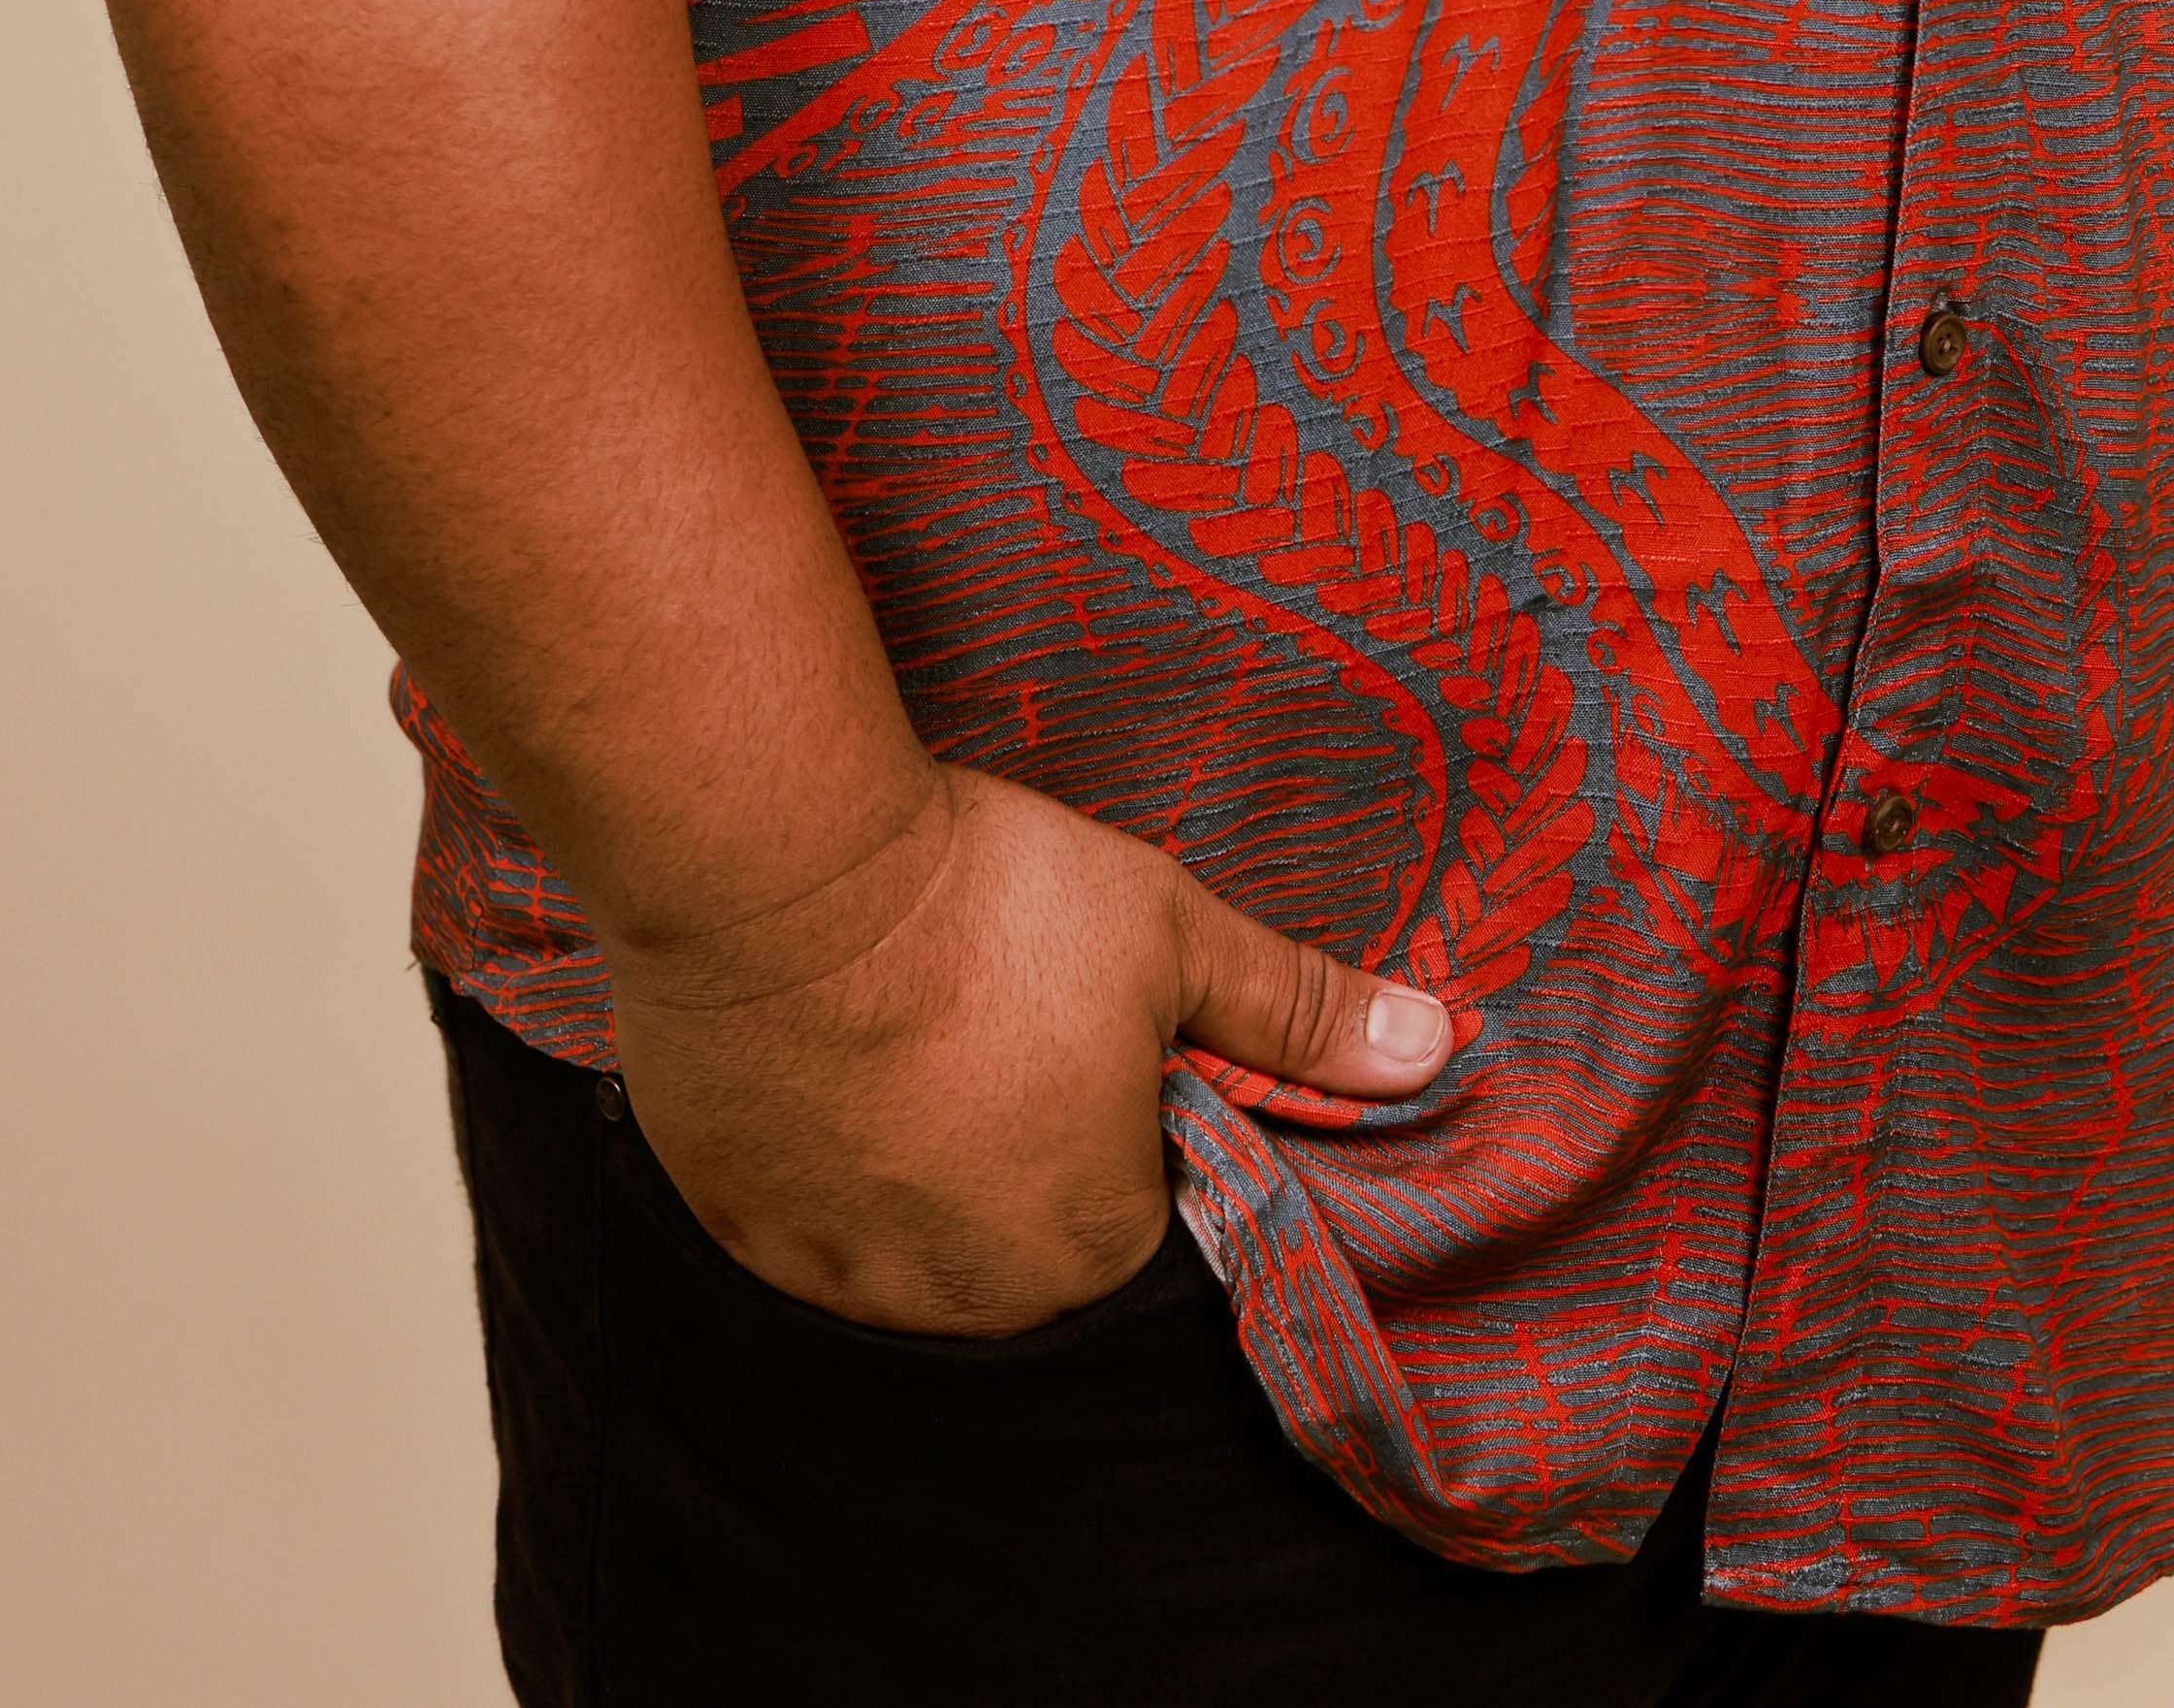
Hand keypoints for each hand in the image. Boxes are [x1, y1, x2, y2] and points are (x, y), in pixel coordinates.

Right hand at [598, 764, 1450, 1334]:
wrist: (780, 872)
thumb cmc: (991, 903)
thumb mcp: (1172, 933)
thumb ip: (1296, 1011)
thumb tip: (1433, 1047)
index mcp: (1085, 1248)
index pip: (1138, 1216)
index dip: (1124, 1122)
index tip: (1090, 1040)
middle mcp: (962, 1301)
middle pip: (1022, 1244)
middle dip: (1024, 1155)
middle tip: (998, 1023)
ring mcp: (838, 1276)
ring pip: (908, 1247)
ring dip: (920, 1172)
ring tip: (915, 1038)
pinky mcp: (740, 1231)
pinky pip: (805, 1228)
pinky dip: (824, 1165)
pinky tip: (831, 1069)